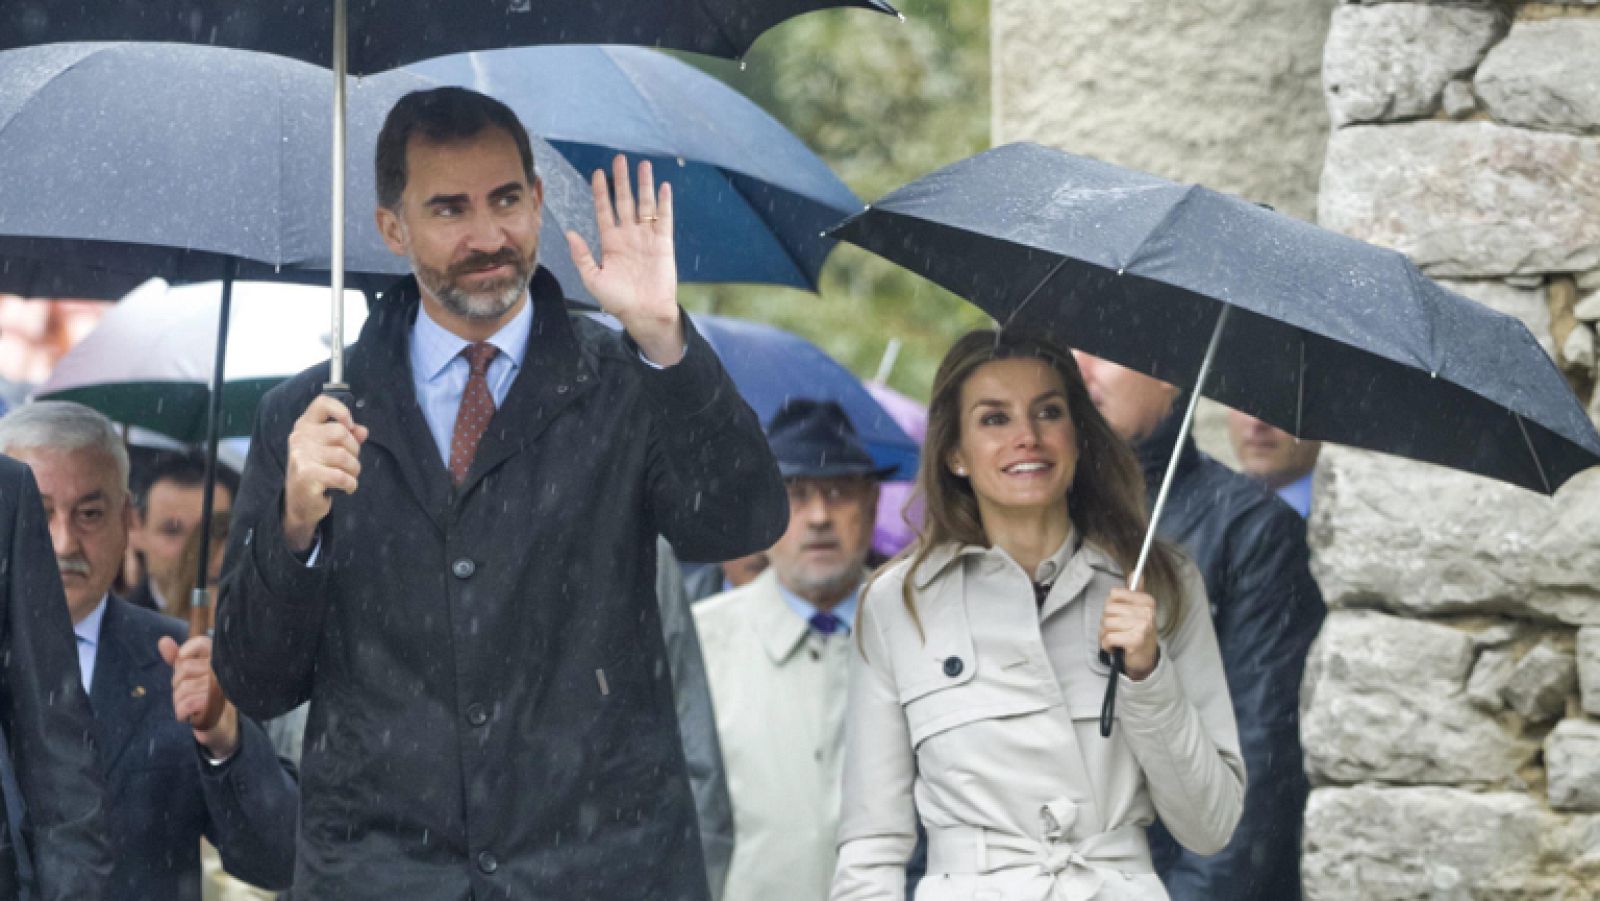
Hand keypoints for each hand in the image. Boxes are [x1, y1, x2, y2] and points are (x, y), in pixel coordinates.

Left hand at [159, 635, 239, 758]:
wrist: (220, 726)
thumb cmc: (204, 698)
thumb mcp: (190, 677)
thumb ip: (178, 659)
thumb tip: (163, 640)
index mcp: (220, 661)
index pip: (202, 643)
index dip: (186, 651)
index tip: (182, 661)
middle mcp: (223, 672)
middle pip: (185, 669)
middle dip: (178, 684)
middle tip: (190, 694)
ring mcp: (221, 688)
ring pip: (183, 688)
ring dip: (179, 701)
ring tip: (190, 706)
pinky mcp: (215, 705)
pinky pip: (186, 704)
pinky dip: (181, 713)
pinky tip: (188, 716)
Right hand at [283, 394, 368, 552]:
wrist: (299, 503)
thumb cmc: (317, 472)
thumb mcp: (330, 451)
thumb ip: (346, 438)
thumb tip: (363, 431)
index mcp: (305, 426)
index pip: (322, 403)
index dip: (341, 411)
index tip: (350, 425)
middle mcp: (300, 438)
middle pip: (341, 432)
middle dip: (354, 450)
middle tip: (350, 463)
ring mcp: (301, 456)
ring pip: (344, 456)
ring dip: (354, 470)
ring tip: (347, 477)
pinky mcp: (306, 475)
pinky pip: (341, 476)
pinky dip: (350, 484)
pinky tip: (347, 487)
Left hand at [566, 155, 682, 364]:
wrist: (644, 313)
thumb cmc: (618, 300)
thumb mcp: (593, 279)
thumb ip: (581, 256)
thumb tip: (570, 233)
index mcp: (610, 242)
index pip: (604, 210)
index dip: (600, 192)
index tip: (597, 173)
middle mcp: (628, 235)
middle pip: (624, 201)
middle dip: (622, 180)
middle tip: (620, 159)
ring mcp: (646, 238)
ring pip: (645, 205)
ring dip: (644, 185)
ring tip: (643, 165)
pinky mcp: (663, 243)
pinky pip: (664, 218)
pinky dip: (664, 202)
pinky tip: (663, 186)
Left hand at [1099, 588, 1160, 680]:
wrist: (1145, 660)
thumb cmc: (1138, 632)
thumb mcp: (1139, 610)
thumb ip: (1135, 591)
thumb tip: (1134, 572)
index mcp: (1147, 601)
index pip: (1114, 594)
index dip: (1111, 607)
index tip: (1119, 615)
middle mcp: (1147, 612)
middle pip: (1108, 609)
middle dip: (1106, 622)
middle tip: (1117, 630)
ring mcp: (1142, 626)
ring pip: (1106, 624)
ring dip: (1105, 635)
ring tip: (1116, 639)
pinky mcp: (1135, 640)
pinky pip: (1108, 638)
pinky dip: (1106, 645)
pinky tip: (1115, 648)